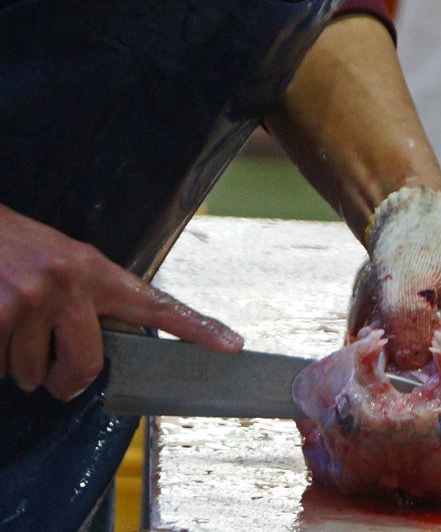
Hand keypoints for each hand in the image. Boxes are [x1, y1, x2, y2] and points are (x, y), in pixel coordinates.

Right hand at [0, 204, 242, 399]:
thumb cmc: (12, 246)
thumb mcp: (62, 262)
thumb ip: (90, 299)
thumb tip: (99, 350)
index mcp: (95, 270)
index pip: (157, 305)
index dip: (197, 328)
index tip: (231, 344)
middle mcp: (70, 283)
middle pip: (85, 365)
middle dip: (64, 381)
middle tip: (52, 376)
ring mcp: (32, 299)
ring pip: (31, 373)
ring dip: (17, 364)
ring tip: (7, 324)